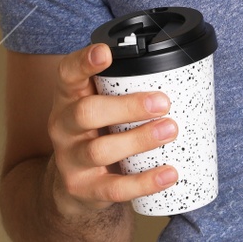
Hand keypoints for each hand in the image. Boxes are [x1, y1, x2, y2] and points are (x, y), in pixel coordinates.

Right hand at [46, 42, 179, 216]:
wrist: (72, 185)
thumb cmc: (95, 132)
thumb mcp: (97, 105)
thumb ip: (121, 88)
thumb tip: (179, 72)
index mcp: (68, 98)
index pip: (67, 74)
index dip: (83, 61)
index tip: (106, 52)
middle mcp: (63, 126)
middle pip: (86, 113)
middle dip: (127, 107)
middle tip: (163, 102)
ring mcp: (70, 159)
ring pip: (100, 150)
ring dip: (139, 140)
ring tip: (170, 130)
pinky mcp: (84, 189)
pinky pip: (115, 187)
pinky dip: (144, 182)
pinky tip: (169, 173)